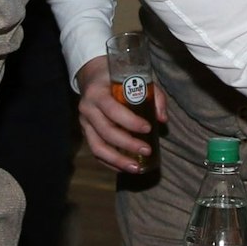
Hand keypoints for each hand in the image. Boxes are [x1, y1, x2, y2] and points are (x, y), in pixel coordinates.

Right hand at [74, 57, 163, 172]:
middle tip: (147, 150)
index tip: (148, 128)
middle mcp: (87, 108)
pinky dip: (110, 163)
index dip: (130, 121)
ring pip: (97, 147)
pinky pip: (96, 152)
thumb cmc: (118, 78)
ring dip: (117, 160)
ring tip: (136, 168)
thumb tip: (162, 119)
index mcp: (97, 92)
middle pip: (105, 131)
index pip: (112, 109)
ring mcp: (84, 123)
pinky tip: (126, 167)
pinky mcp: (85, 133)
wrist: (93, 77)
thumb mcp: (137, 79)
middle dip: (128, 144)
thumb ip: (153, 96)